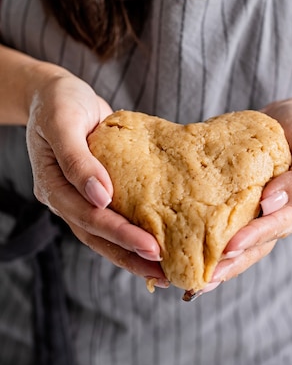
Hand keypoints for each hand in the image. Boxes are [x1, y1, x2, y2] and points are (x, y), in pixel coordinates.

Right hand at [26, 67, 165, 283]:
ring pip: (106, 234)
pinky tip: (159, 241)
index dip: (119, 233)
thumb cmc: (59, 102)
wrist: (57, 93)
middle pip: (98, 237)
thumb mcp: (63, 122)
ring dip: (133, 253)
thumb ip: (77, 159)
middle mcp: (67, 199)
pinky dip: (135, 231)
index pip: (88, 217)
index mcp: (53, 186)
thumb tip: (100, 197)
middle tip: (165, 272)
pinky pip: (116, 216)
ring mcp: (82, 197)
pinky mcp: (100, 190)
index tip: (151, 246)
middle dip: (131, 256)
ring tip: (164, 271)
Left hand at [201, 97, 291, 292]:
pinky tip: (186, 251)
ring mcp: (258, 214)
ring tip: (193, 280)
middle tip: (203, 281)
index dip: (252, 238)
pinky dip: (208, 240)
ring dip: (218, 264)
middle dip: (229, 266)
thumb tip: (270, 202)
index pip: (273, 228)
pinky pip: (224, 226)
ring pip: (238, 245)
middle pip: (253, 248)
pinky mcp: (240, 205)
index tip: (229, 248)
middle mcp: (276, 217)